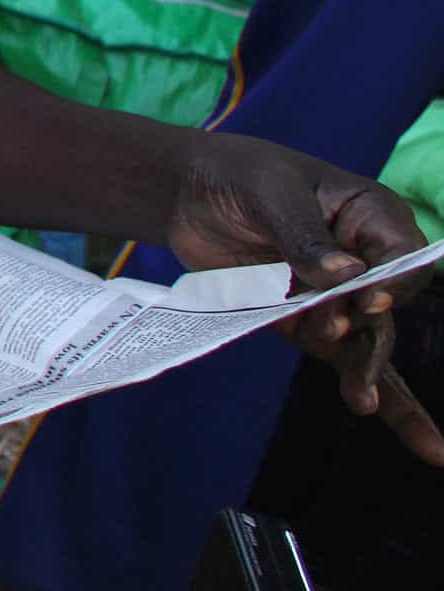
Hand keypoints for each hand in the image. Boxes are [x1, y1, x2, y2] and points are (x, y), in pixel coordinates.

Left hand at [167, 134, 440, 459]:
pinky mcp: (307, 321)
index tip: (370, 300)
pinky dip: (365, 384)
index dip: (394, 281)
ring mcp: (337, 295)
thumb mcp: (270, 192)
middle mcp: (366, 259)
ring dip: (367, 367)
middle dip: (368, 324)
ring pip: (369, 338)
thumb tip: (348, 273)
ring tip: (361, 399)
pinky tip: (385, 415)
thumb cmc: (238, 175)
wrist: (186, 194)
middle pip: (387, 303)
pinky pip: (343, 356)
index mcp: (371, 216)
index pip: (404, 255)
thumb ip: (304, 234)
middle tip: (331, 326)